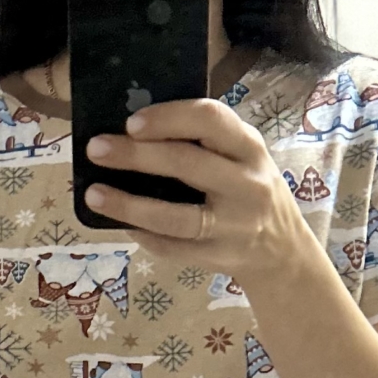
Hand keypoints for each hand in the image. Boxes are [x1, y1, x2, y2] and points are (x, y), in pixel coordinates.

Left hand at [84, 98, 310, 277]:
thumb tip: (133, 129)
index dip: (168, 118)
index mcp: (250, 147)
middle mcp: (247, 185)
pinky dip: (144, 236)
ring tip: (94, 194)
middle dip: (135, 155)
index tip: (131, 122)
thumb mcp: (242, 156)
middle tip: (96, 149)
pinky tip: (122, 224)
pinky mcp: (219, 258)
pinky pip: (174, 248)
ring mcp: (234, 226)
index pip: (210, 120)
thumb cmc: (248, 188)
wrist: (283, 250)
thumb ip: (204, 140)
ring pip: (175, 217)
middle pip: (186, 164)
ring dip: (129, 205)